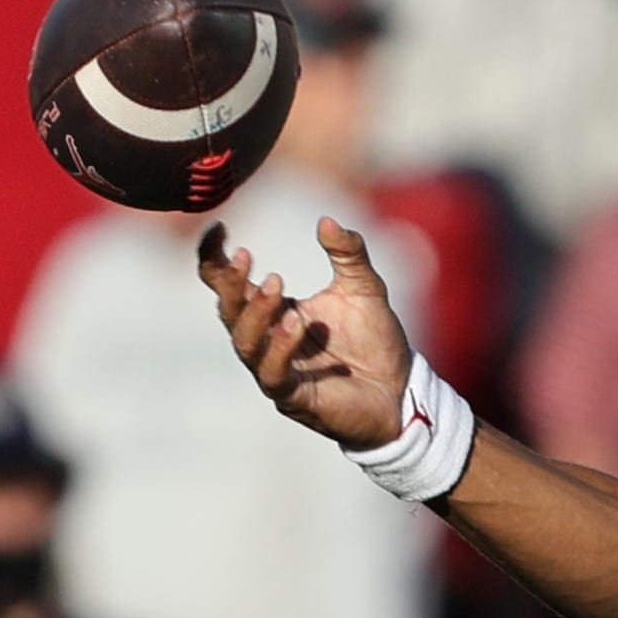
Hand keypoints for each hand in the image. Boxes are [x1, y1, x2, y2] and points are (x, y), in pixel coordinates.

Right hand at [197, 216, 412, 449]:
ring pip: (245, 344)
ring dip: (255, 313)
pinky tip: (295, 323)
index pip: (228, 286)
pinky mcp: (294, 397)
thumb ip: (348, 254)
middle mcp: (268, 341)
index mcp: (275, 313)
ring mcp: (277, 371)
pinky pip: (273, 373)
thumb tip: (326, 220)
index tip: (218, 230)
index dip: (215, 260)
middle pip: (229, 313)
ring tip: (274, 286)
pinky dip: (280, 348)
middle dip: (231, 285)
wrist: (402, 390)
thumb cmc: (376, 342)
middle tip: (248, 259)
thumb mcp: (365, 288)